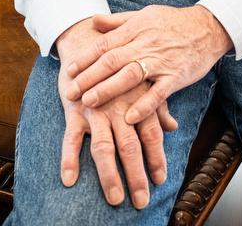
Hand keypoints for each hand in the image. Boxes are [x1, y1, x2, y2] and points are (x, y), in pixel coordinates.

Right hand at [56, 19, 178, 209]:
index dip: (157, 159)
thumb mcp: (142, 82)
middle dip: (136, 175)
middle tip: (141, 200)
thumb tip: (173, 127)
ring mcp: (96, 111)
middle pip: (130, 147)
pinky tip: (69, 179)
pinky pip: (70, 138)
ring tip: (114, 198)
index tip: (161, 181)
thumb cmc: (119, 65)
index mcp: (137, 102)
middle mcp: (118, 109)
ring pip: (103, 147)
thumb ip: (157, 106)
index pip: (152, 135)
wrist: (88, 40)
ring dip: (109, 175)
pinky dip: (69, 158)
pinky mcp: (75, 110)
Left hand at [65, 5, 232, 125]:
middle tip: (70, 92)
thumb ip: (118, 21)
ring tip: (89, 102)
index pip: (105, 44)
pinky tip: (129, 117)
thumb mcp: (145, 14)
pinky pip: (158, 93)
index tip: (69, 71)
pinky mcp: (176, 77)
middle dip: (88, 77)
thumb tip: (93, 20)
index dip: (85, 58)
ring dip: (108, 89)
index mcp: (136, 28)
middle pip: (112, 60)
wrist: (208, 28)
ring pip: (130, 75)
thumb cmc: (173, 22)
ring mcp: (161, 61)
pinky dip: (144, 105)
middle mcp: (146, 44)